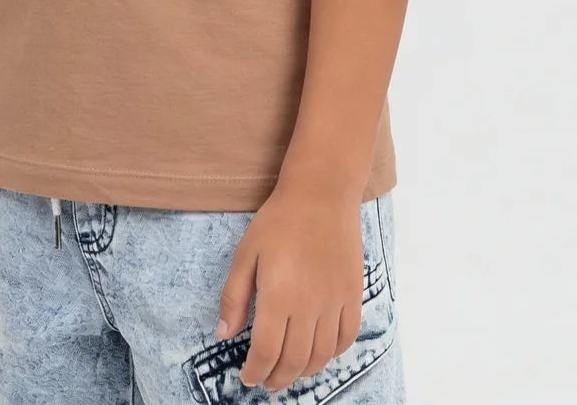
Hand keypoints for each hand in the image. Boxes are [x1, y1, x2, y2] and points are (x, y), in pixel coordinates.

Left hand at [214, 183, 365, 391]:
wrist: (321, 194)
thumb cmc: (278, 221)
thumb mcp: (245, 254)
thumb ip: (234, 296)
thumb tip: (223, 334)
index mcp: (278, 297)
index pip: (266, 352)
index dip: (255, 371)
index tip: (247, 377)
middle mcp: (309, 306)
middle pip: (294, 361)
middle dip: (277, 378)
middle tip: (266, 381)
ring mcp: (335, 302)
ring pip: (321, 355)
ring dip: (304, 372)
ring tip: (290, 372)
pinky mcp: (353, 295)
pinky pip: (346, 337)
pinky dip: (333, 354)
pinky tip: (320, 352)